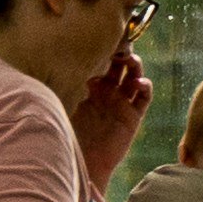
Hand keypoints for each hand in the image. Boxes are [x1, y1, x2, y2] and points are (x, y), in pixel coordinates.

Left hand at [69, 43, 154, 178]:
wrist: (83, 163)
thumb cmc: (68, 134)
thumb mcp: (62, 105)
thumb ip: (65, 85)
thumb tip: (57, 60)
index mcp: (88, 87)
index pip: (99, 61)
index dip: (103, 49)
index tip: (101, 38)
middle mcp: (107, 92)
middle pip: (119, 64)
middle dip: (121, 52)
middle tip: (119, 44)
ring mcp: (121, 103)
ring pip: (133, 76)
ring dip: (135, 65)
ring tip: (131, 59)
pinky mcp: (133, 116)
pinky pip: (144, 97)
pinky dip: (145, 86)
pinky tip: (139, 82)